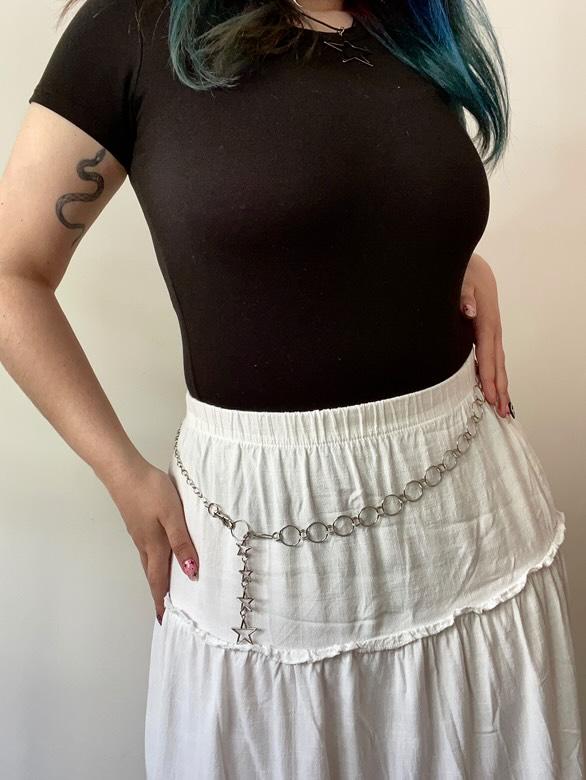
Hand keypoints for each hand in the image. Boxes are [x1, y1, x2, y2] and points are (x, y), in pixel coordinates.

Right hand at [104, 457, 199, 624]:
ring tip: (165, 588)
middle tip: (166, 610)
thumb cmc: (150, 491)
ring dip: (156, 577)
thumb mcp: (173, 515)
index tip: (164, 620)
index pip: (158, 580)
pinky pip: (146, 549)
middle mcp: (144, 544)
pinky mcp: (136, 522)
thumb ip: (182, 543)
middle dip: (159, 593)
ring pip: (148, 562)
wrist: (124, 470)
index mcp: (154, 545)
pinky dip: (154, 561)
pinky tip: (160, 555)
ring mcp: (138, 533)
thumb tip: (191, 573)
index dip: (162, 600)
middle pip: (152, 574)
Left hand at [460, 253, 511, 418]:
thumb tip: (469, 311)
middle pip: (498, 364)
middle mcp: (492, 329)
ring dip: (500, 385)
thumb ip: (462, 295)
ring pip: (497, 362)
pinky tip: (491, 387)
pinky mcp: (485, 332)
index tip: (490, 397)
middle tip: (502, 413)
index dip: (488, 377)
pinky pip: (491, 357)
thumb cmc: (464, 272)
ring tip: (502, 408)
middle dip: (500, 388)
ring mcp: (491, 331)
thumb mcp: (460, 280)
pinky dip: (493, 374)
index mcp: (485, 320)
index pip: (487, 354)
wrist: (472, 264)